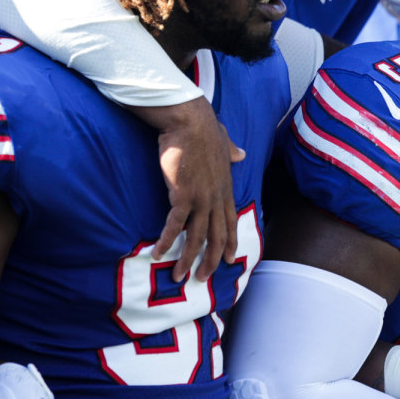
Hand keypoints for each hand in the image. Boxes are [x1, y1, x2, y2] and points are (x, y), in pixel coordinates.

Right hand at [147, 99, 244, 282]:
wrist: (189, 120)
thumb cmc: (203, 129)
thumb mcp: (223, 142)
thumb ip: (232, 151)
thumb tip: (241, 154)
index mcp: (225, 187)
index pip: (231, 221)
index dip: (230, 242)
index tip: (228, 259)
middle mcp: (216, 197)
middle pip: (215, 236)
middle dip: (209, 260)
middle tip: (202, 279)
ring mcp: (201, 199)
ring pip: (196, 237)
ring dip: (187, 259)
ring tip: (179, 276)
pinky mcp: (182, 196)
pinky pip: (174, 226)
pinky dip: (166, 242)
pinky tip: (158, 253)